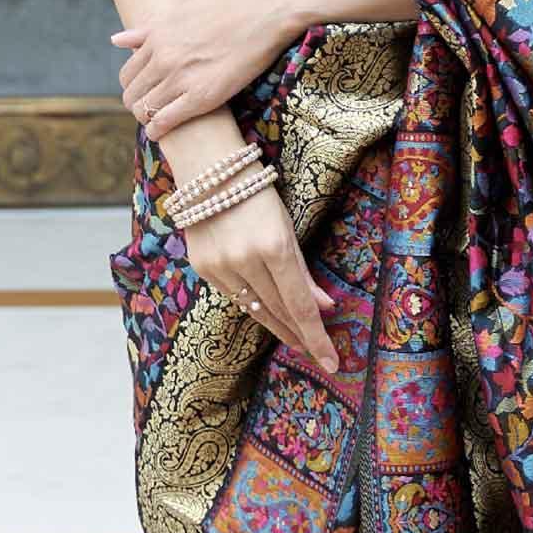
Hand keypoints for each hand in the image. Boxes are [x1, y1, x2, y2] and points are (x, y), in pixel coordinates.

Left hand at [112, 0, 295, 138]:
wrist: (263, 14)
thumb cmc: (227, 9)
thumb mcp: (181, 11)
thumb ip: (148, 28)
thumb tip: (116, 39)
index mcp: (156, 38)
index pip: (128, 73)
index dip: (133, 88)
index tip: (144, 94)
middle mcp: (163, 58)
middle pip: (132, 94)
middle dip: (137, 105)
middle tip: (149, 111)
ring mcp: (180, 78)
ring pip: (145, 110)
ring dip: (147, 119)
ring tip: (156, 122)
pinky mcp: (201, 97)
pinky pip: (165, 120)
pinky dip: (158, 130)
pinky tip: (160, 133)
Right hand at [183, 180, 341, 377]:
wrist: (207, 170)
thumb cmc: (257, 194)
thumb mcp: (288, 228)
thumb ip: (304, 272)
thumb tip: (325, 307)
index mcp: (274, 247)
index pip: (299, 305)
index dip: (316, 337)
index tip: (331, 362)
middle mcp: (245, 261)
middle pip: (278, 312)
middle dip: (301, 337)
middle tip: (318, 355)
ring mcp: (220, 266)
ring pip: (255, 309)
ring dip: (278, 327)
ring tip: (296, 341)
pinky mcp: (202, 268)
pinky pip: (235, 296)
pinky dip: (253, 305)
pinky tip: (266, 312)